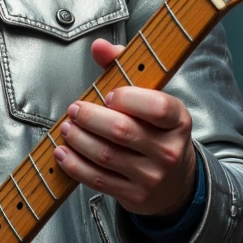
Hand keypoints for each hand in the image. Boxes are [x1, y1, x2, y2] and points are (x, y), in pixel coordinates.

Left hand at [54, 39, 197, 217]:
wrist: (175, 184)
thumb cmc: (157, 133)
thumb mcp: (153, 100)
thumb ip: (125, 68)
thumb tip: (100, 47)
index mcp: (178, 121)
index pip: (156, 107)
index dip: (128, 98)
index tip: (109, 95)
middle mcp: (169, 150)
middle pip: (122, 131)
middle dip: (90, 117)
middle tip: (75, 110)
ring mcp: (152, 176)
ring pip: (105, 155)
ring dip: (78, 139)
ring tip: (67, 128)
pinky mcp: (134, 196)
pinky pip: (97, 179)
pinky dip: (75, 164)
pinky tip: (64, 152)